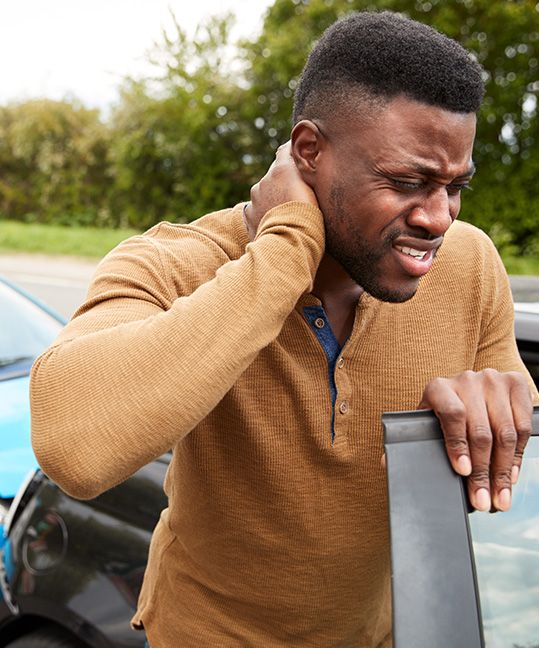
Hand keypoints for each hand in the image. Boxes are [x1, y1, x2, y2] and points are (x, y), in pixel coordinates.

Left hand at [244, 141, 317, 239]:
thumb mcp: (315, 191)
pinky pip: (256, 210)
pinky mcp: (249, 215)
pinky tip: (275, 224)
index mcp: (282, 170)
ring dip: (274, 199)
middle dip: (284, 182)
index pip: (285, 151)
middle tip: (297, 194)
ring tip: (287, 213)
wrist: (289, 244)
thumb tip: (305, 166)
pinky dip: (264, 214)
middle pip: (275, 175)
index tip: (299, 157)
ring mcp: (255, 198)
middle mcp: (265, 180)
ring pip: (265, 193)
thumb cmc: (310, 217)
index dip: (292, 153)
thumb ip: (308, 175)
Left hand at [418, 369, 532, 511]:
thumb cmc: (443, 410)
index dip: (457, 444)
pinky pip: (522, 426)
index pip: (452, 415)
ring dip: (504, 471)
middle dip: (483, 472)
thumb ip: (410, 440)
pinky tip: (512, 475)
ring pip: (505, 432)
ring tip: (500, 497)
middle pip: (481, 431)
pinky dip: (519, 455)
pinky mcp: (517, 385)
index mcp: (438, 387)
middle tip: (482, 501)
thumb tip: (386, 463)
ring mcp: (494, 380)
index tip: (462, 471)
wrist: (467, 387)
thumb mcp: (425, 421)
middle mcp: (467, 380)